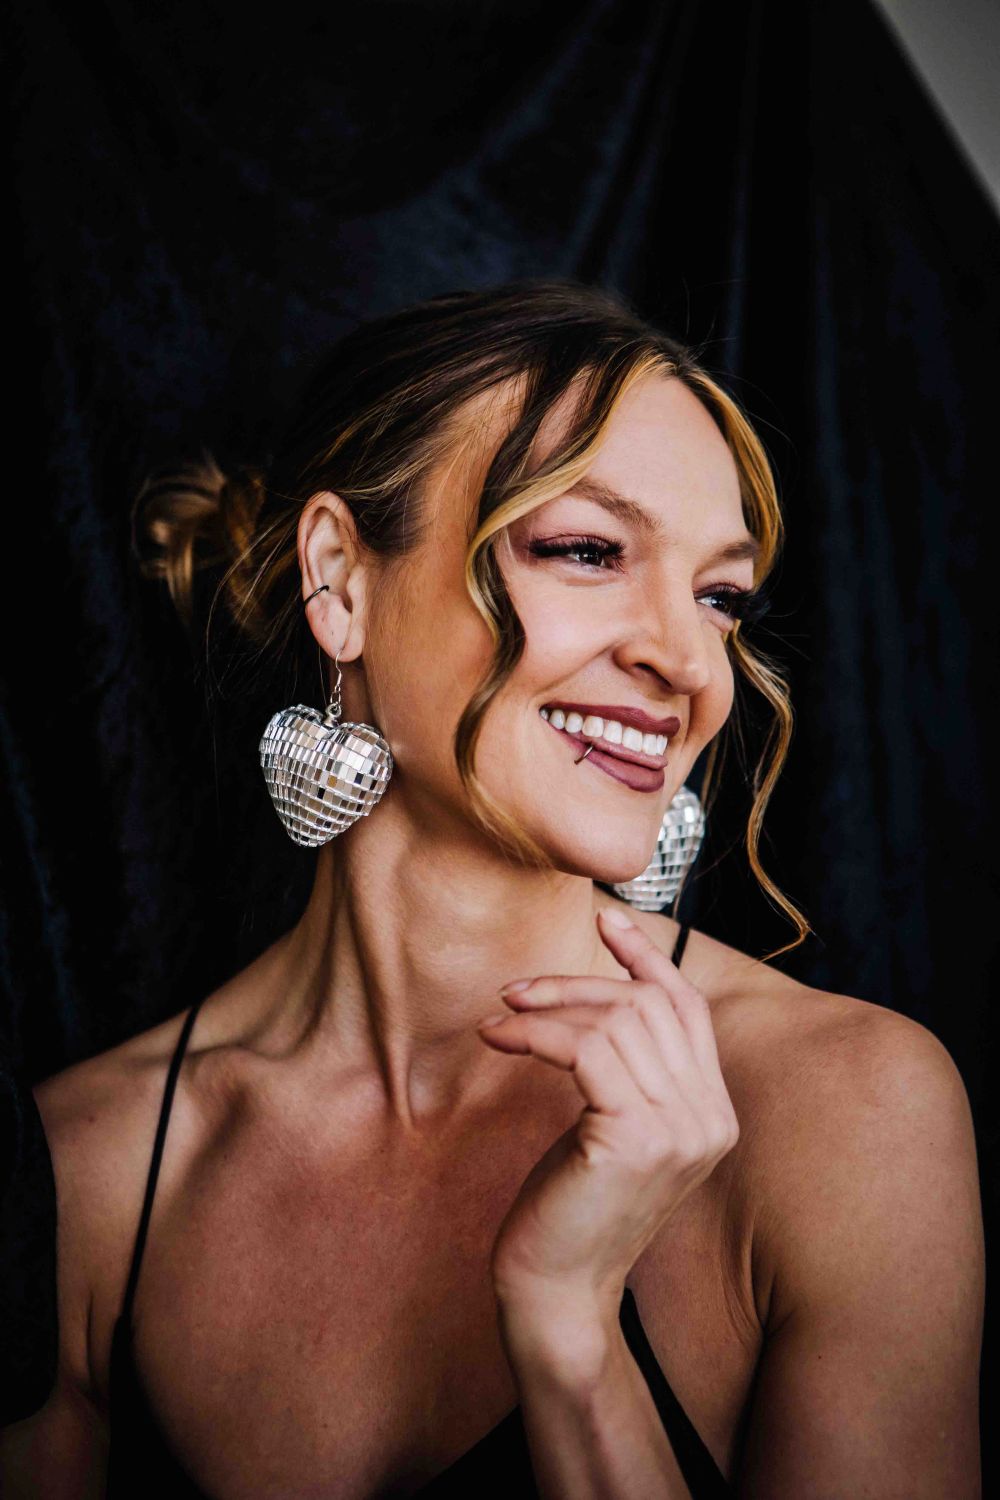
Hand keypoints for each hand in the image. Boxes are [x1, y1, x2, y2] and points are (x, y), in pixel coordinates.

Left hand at [478, 908, 738, 1326]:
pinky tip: (498, 1040)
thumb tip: (600, 992)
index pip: (688, 1010)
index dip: (647, 960)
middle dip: (576, 984)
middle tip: (516, 991)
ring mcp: (680, 1129)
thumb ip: (628, 1069)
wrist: (557, 1289)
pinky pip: (583, 1049)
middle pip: (646, 1006)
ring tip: (500, 1019)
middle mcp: (710, 1119)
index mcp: (714, 1113)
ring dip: (547, 1008)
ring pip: (614, 1021)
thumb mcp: (612, 1123)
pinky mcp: (635, 1137)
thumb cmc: (573, 1204)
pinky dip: (534, 1034)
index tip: (604, 922)